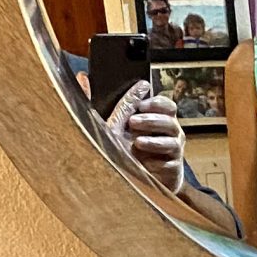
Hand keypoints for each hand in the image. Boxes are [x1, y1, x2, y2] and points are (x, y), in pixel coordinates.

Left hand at [109, 82, 186, 196]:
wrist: (135, 179)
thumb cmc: (125, 150)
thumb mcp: (112, 125)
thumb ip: (98, 104)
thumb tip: (82, 77)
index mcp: (158, 118)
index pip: (166, 104)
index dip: (156, 102)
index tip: (140, 105)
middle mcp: (170, 132)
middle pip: (171, 120)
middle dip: (152, 120)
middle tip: (133, 122)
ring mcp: (173, 151)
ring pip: (173, 141)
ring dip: (154, 141)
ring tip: (137, 142)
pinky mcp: (173, 169)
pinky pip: (170, 163)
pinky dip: (157, 162)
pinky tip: (144, 163)